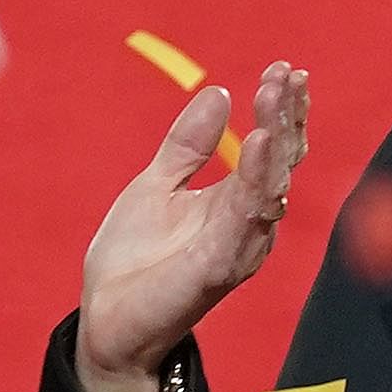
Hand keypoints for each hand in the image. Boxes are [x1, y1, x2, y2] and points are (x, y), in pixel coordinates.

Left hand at [74, 59, 310, 391]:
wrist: (106, 321)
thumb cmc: (133, 260)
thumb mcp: (155, 186)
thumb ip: (187, 146)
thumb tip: (219, 91)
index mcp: (236, 199)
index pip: (273, 147)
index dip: (282, 109)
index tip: (283, 69)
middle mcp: (249, 220)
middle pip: (281, 160)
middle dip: (285, 115)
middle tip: (285, 75)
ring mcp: (239, 243)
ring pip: (271, 183)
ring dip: (276, 139)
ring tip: (275, 97)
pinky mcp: (220, 266)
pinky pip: (246, 218)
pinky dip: (256, 180)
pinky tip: (258, 144)